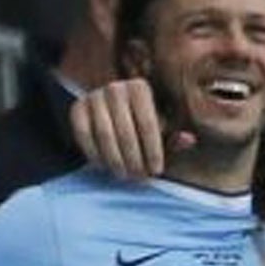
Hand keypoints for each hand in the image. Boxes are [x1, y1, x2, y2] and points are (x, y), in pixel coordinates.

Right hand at [69, 77, 191, 178]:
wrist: (110, 107)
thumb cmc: (142, 120)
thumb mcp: (162, 126)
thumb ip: (174, 136)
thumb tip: (188, 139)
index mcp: (140, 88)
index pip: (148, 124)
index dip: (154, 151)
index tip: (156, 171)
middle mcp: (115, 87)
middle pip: (126, 131)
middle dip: (133, 159)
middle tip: (139, 177)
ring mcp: (93, 96)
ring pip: (104, 134)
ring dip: (115, 159)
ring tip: (124, 175)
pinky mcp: (76, 107)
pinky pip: (84, 135)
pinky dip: (94, 153)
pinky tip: (104, 166)